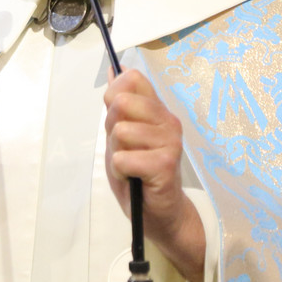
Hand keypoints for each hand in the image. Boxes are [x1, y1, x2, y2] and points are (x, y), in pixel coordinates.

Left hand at [104, 68, 204, 281]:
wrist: (156, 212)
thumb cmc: (138, 171)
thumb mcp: (123, 133)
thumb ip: (119, 103)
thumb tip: (114, 69)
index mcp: (157, 110)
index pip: (133, 78)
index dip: (115, 94)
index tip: (118, 117)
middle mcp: (168, 120)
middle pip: (121, 102)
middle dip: (112, 126)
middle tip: (124, 146)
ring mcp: (170, 141)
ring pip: (121, 130)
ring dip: (116, 151)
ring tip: (131, 163)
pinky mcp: (166, 164)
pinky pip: (124, 157)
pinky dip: (120, 169)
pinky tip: (133, 176)